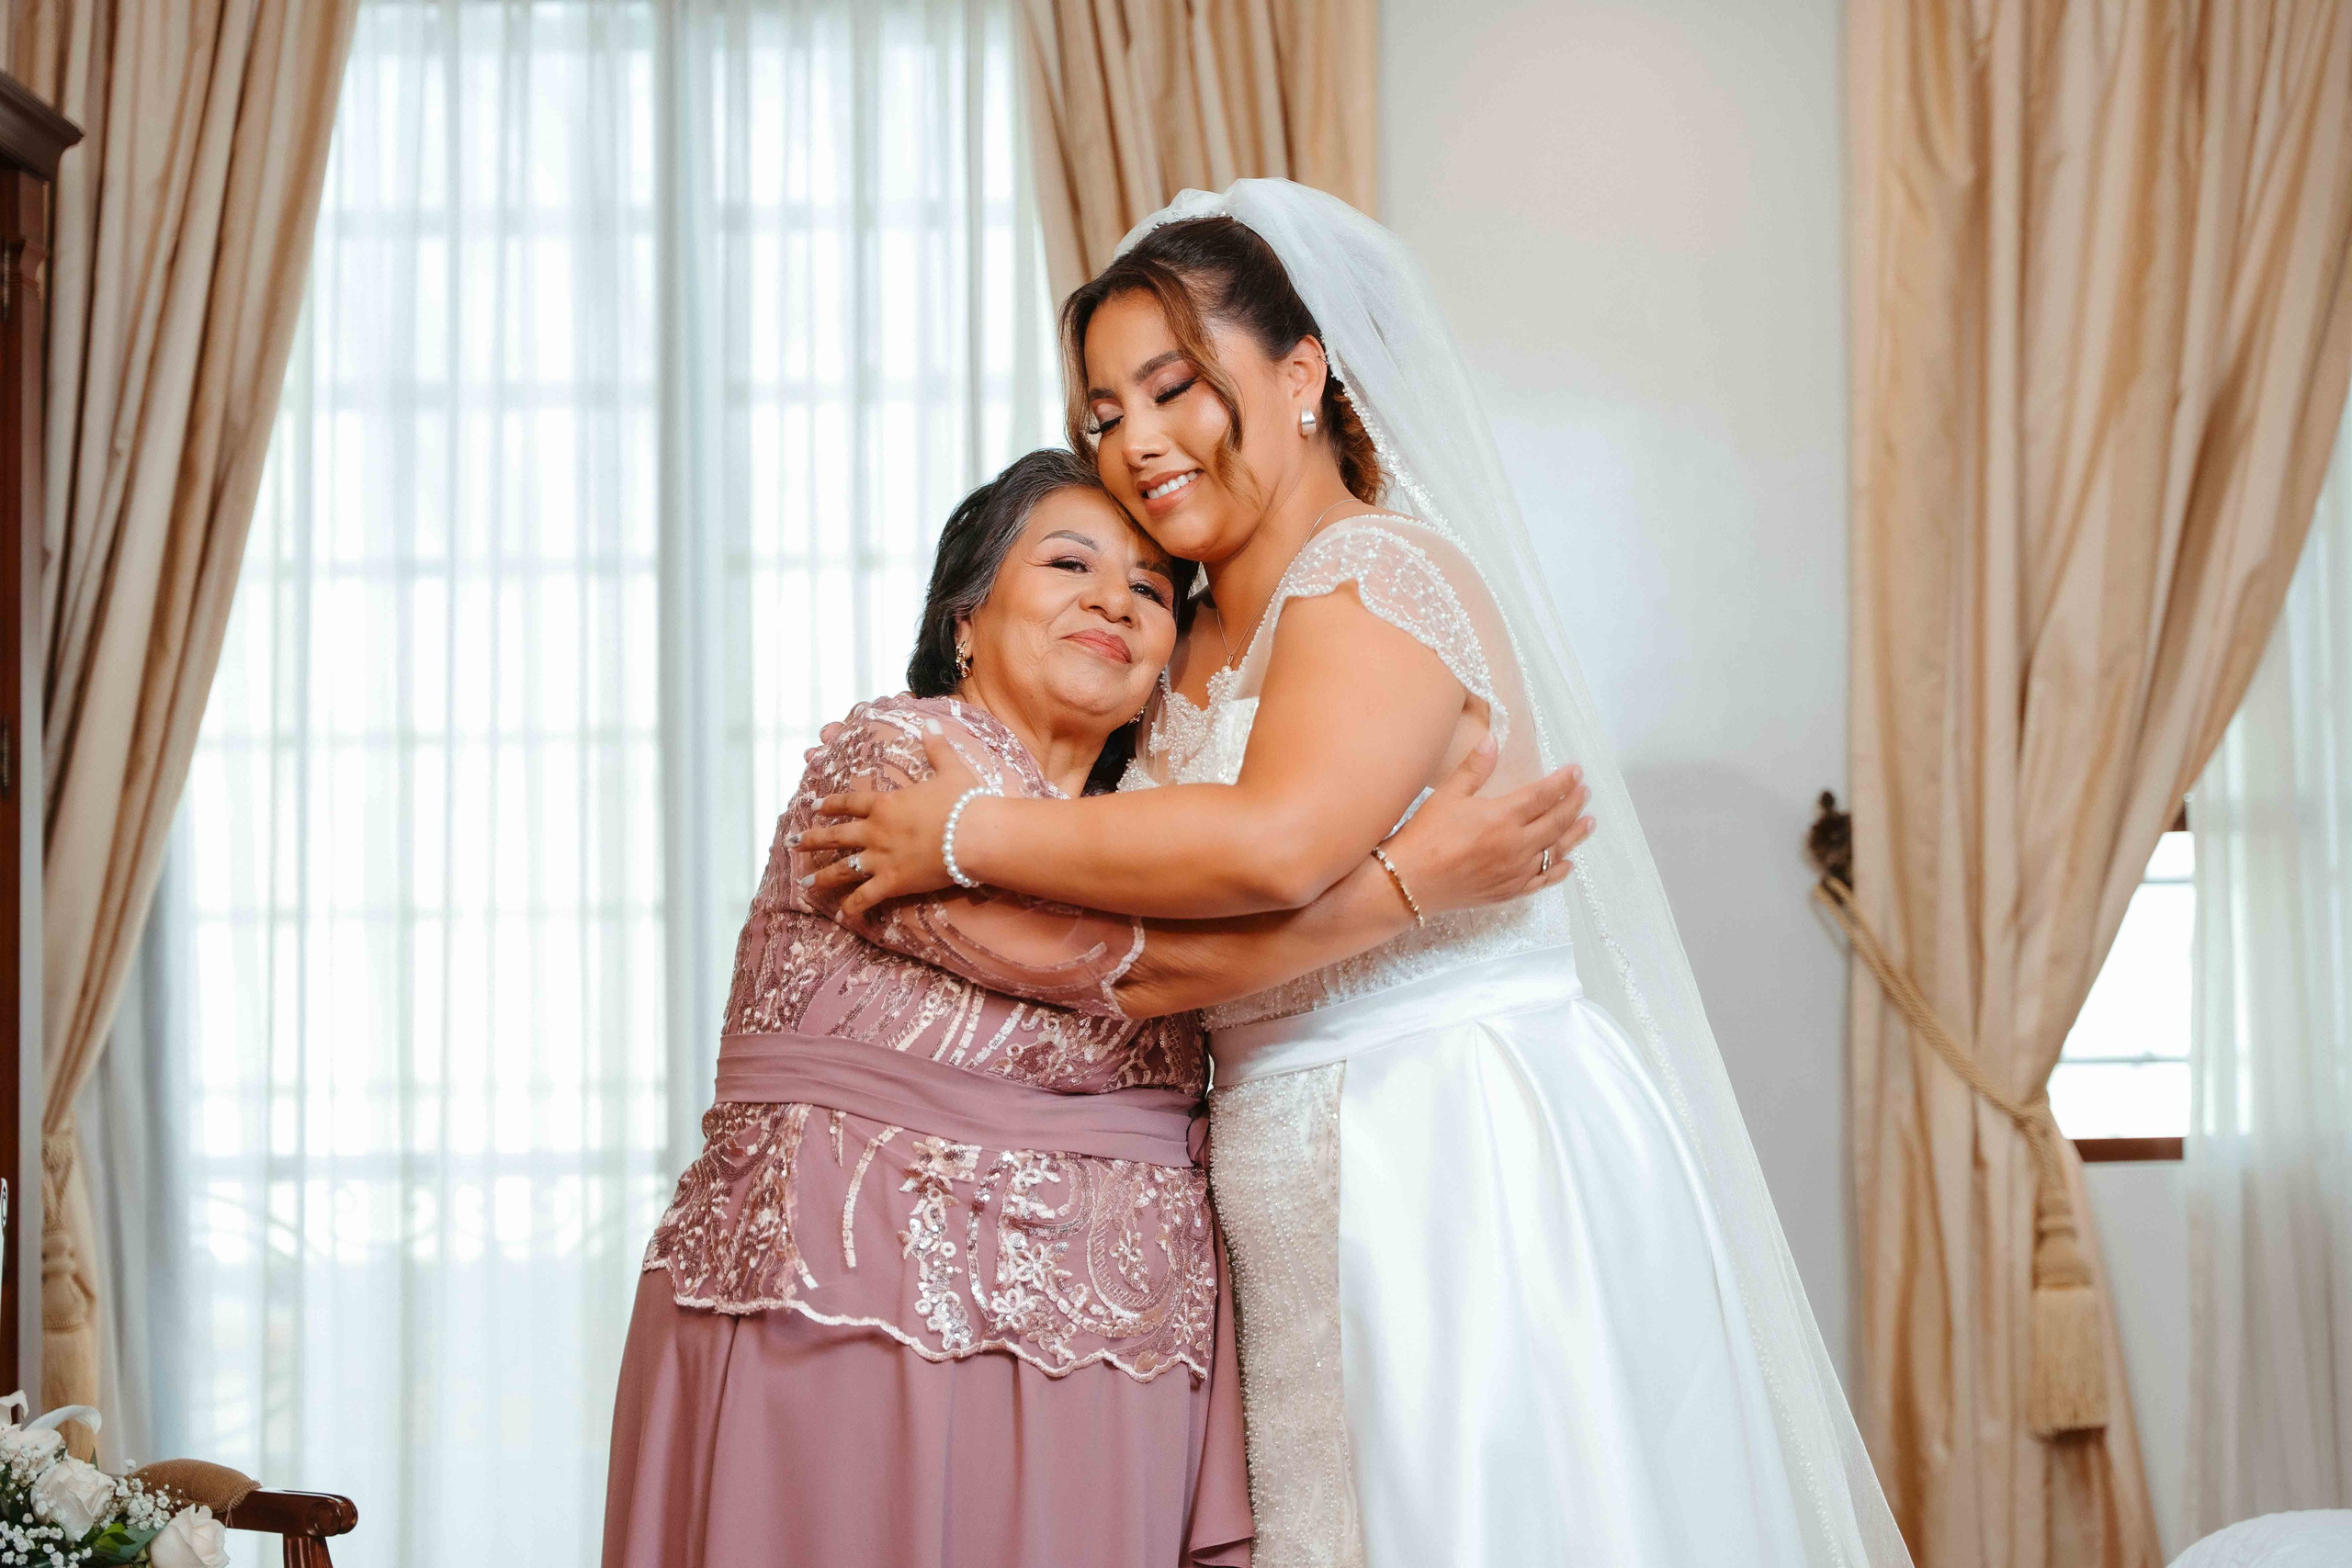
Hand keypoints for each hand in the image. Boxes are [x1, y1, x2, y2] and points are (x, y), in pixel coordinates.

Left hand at [797, 721, 983, 919]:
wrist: (974, 834)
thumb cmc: (964, 801)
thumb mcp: (951, 769)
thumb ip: (936, 748)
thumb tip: (929, 724)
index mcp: (886, 803)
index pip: (850, 802)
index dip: (829, 804)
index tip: (813, 806)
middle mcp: (875, 831)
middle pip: (836, 836)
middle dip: (812, 840)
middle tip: (792, 845)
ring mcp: (881, 858)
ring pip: (843, 869)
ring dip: (822, 877)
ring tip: (804, 885)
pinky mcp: (893, 882)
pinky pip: (866, 897)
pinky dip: (853, 906)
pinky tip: (842, 914)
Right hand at [1380, 740, 1591, 914]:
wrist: (1410, 883)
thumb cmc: (1425, 837)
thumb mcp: (1447, 795)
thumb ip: (1475, 768)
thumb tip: (1493, 740)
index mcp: (1503, 817)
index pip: (1543, 795)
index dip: (1562, 782)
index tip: (1575, 771)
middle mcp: (1516, 845)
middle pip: (1556, 821)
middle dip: (1573, 804)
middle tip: (1584, 792)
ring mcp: (1516, 871)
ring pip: (1556, 851)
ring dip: (1575, 835)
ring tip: (1589, 822)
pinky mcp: (1509, 891)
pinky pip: (1543, 881)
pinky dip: (1559, 870)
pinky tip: (1568, 863)